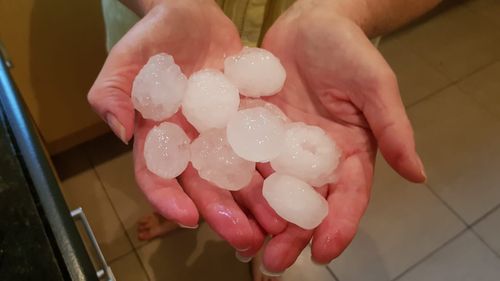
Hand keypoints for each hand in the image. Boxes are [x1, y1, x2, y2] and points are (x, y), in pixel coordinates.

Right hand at [88, 0, 285, 252]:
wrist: (190, 15)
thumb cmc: (152, 37)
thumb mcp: (125, 60)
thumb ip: (113, 92)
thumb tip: (120, 131)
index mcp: (157, 136)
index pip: (157, 174)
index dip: (169, 199)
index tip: (189, 219)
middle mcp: (191, 143)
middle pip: (206, 185)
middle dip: (225, 214)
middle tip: (247, 241)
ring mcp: (222, 133)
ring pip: (240, 173)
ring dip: (258, 202)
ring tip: (279, 226)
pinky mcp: (249, 118)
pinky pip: (264, 144)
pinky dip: (278, 166)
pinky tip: (297, 185)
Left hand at [258, 0, 425, 272]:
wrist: (311, 24)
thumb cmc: (349, 50)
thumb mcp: (375, 85)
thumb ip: (392, 127)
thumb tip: (418, 175)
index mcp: (348, 152)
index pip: (347, 196)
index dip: (338, 226)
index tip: (323, 253)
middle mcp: (314, 157)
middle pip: (305, 202)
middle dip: (292, 234)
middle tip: (275, 262)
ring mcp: (282, 146)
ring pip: (272, 188)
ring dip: (259, 217)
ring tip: (245, 244)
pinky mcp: (255, 130)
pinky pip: (244, 157)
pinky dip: (235, 180)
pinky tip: (221, 199)